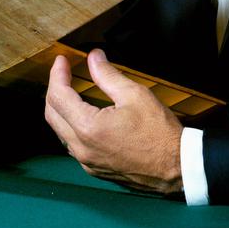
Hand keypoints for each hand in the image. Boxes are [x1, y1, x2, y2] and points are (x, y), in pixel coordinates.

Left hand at [44, 49, 183, 194]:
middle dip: (54, 90)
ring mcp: (87, 162)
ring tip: (71, 89)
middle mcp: (82, 149)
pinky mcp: (94, 169)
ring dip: (61, 109)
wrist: (176, 168)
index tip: (62, 60)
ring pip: (60, 132)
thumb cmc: (160, 134)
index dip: (57, 74)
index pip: (58, 97)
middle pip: (52, 115)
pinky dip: (71, 126)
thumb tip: (93, 58)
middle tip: (63, 72)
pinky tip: (83, 114)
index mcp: (89, 128)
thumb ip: (108, 75)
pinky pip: (73, 145)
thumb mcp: (135, 95)